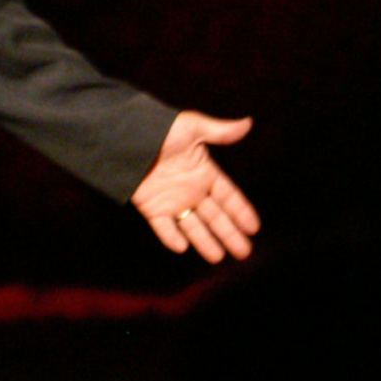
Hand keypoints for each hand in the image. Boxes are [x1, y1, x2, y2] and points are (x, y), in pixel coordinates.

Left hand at [132, 109, 260, 261]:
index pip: (228, 196)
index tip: (254, 228)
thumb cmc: (161, 129)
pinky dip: (171, 237)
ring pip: (193, 226)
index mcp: (204, 172)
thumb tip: (248, 123)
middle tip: (244, 252)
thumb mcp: (192, 127)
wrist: (127, 138)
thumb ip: (220, 131)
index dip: (241, 211)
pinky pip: (163, 227)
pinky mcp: (151, 208)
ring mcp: (172, 201)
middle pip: (215, 216)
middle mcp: (191, 190)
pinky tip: (182, 248)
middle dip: (230, 234)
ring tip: (219, 257)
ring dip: (205, 241)